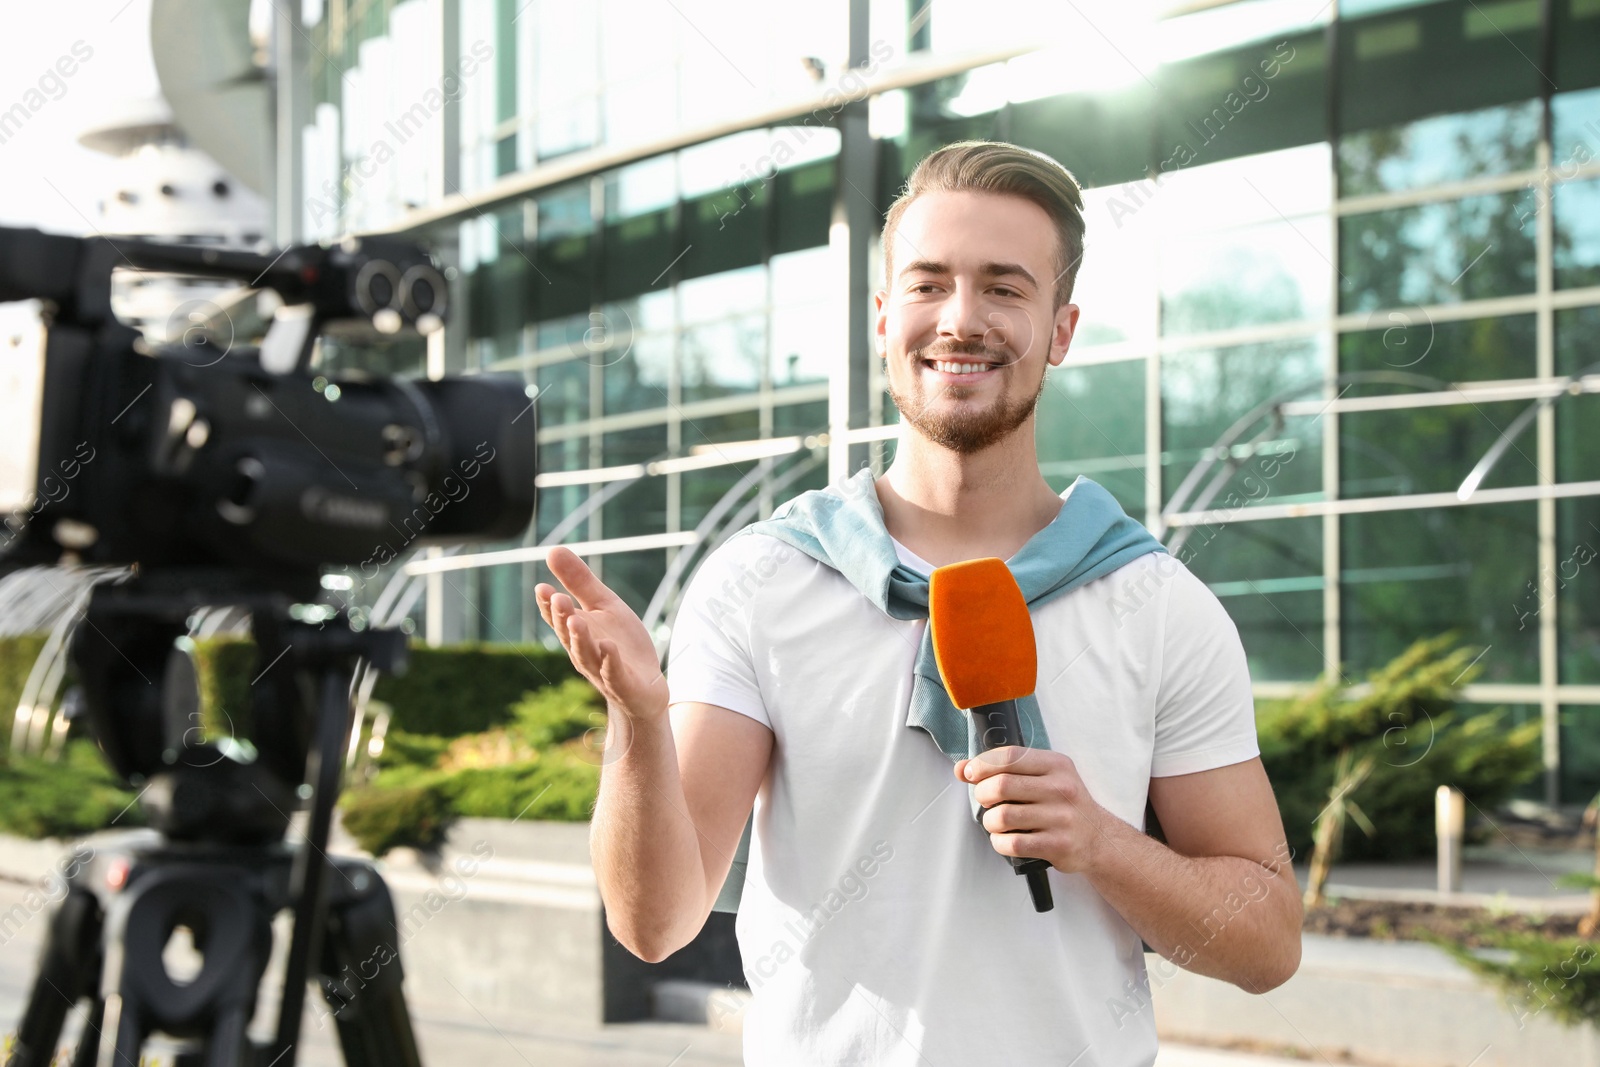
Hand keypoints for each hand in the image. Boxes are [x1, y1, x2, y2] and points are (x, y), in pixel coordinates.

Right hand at [534, 546, 668, 723]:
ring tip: (576, 620)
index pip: (558, 618)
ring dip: (580, 638)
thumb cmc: (621, 644)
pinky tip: (609, 647)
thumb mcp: (604, 606)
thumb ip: (579, 581)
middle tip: (557, 598)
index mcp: (577, 632)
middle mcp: (584, 652)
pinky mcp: (624, 685)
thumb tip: (551, 550)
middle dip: (562, 617)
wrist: (646, 688)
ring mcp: (602, 670)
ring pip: (587, 655)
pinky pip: (614, 674)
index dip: (549, 605)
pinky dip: (610, 662)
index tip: (542, 588)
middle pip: (569, 635)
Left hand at [953, 747, 1109, 873]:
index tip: (970, 773)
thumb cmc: (1062, 804)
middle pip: (1002, 785)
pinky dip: (999, 842)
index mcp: (1056, 764)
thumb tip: (961, 768)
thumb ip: (1003, 769)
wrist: (1098, 838)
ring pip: (1003, 816)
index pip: (1009, 756)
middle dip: (982, 794)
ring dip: (989, 821)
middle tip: (985, 801)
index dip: (981, 764)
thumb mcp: (1043, 777)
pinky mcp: (1058, 845)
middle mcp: (1061, 788)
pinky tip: (1004, 839)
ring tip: (996, 822)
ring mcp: (1061, 818)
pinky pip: (1013, 843)